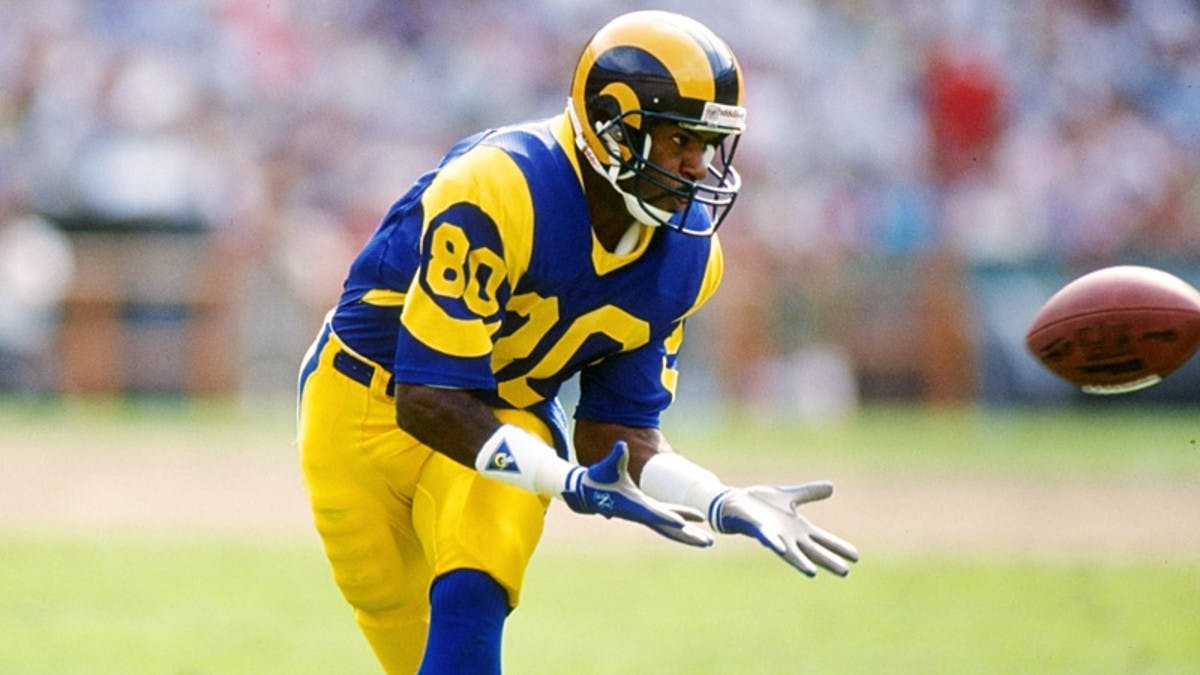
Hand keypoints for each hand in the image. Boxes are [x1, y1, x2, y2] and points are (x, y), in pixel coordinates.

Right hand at [563, 442, 712, 547]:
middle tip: (707, 543)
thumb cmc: (598, 479)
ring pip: (671, 527)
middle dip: (687, 536)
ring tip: (708, 541)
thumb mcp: (606, 467)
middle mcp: (643, 513)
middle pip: (668, 528)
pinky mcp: (648, 509)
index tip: (683, 524)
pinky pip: (669, 517)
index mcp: (634, 505)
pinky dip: (682, 518)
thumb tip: (622, 445)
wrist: (588, 492)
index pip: (653, 513)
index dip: (667, 517)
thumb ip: (616, 457)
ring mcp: (646, 513)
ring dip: (689, 534)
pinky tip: (696, 522)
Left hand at [712, 482, 858, 576]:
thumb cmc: (758, 503)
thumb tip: (832, 487)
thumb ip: (808, 494)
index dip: (838, 547)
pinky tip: (781, 547)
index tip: (856, 557)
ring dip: (800, 561)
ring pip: (790, 552)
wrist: (732, 502)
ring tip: (813, 571)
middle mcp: (787, 536)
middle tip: (845, 572)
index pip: (822, 540)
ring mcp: (772, 535)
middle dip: (827, 560)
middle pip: (812, 550)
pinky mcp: (757, 529)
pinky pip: (766, 538)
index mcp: (796, 528)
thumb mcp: (789, 496)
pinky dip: (773, 543)